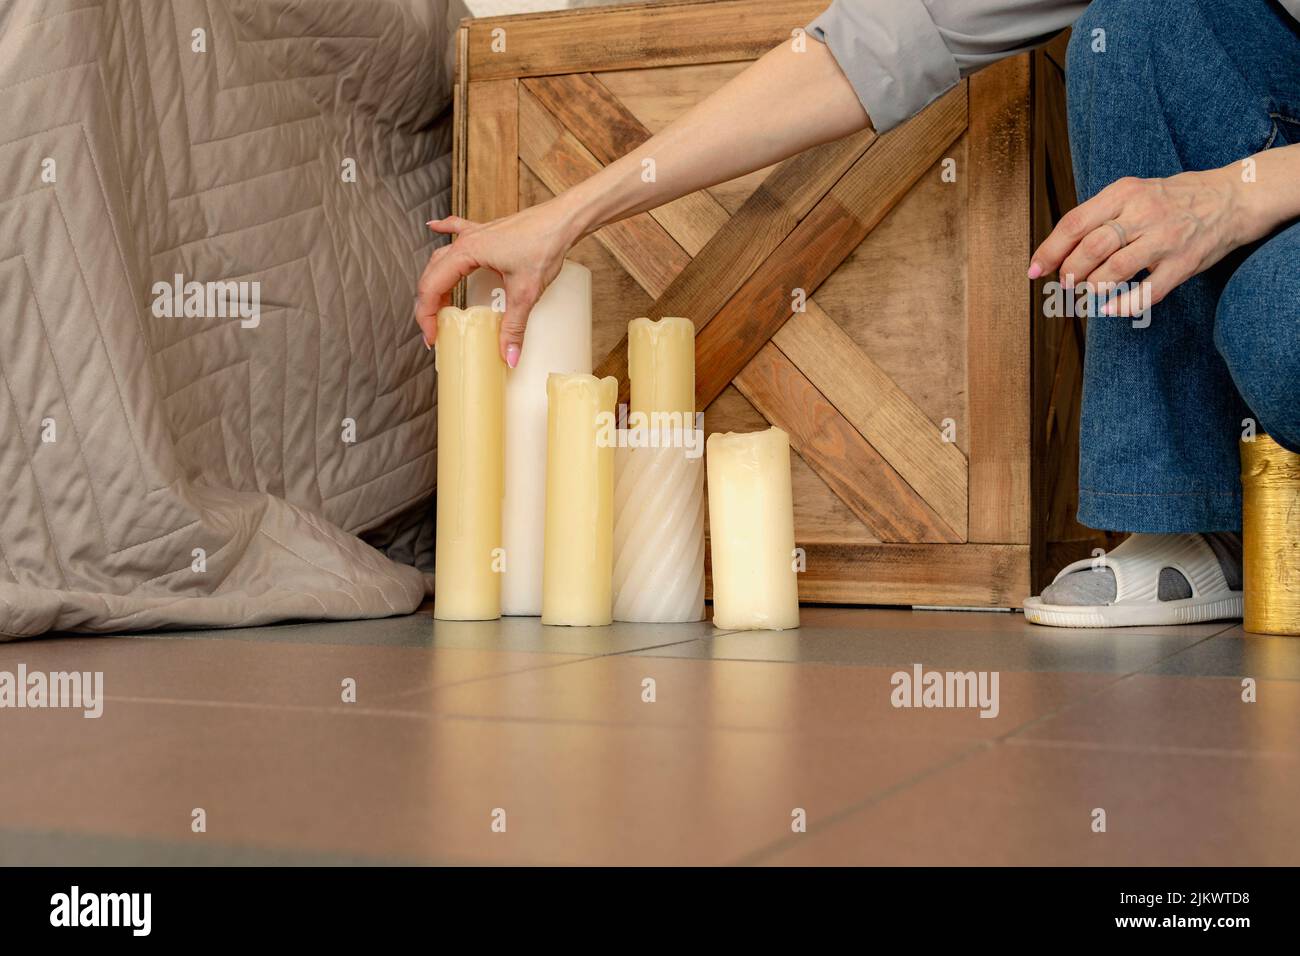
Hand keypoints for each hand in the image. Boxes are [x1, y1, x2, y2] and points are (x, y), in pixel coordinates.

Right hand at [415, 198, 576, 365]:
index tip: (433, 336)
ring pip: (442, 258)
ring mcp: (476, 234)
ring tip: (440, 306)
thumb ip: (514, 326)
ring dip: (436, 282)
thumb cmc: (544, 244)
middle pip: (432, 275)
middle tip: (436, 330)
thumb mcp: (526, 292)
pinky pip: (457, 230)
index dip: (426, 315)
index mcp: (465, 253)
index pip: (432, 288)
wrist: (563, 220)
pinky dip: (444, 231)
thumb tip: (508, 356)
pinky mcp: (488, 232)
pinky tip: (434, 228)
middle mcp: (465, 241)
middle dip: (429, 305)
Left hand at [1028, 166, 1258, 316]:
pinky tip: (1111, 310)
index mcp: (1124, 193)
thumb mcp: (1132, 192)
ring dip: (1093, 288)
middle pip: (1091, 248)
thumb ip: (1098, 216)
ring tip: (1087, 293)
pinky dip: (1124, 305)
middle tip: (1065, 283)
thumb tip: (1057, 250)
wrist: (1231, 198)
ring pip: (1115, 269)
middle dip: (1069, 272)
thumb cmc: (1171, 200)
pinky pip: (1149, 291)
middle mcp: (1143, 213)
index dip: (1049, 251)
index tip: (1034, 271)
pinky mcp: (1184, 263)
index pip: (1074, 224)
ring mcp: (1165, 239)